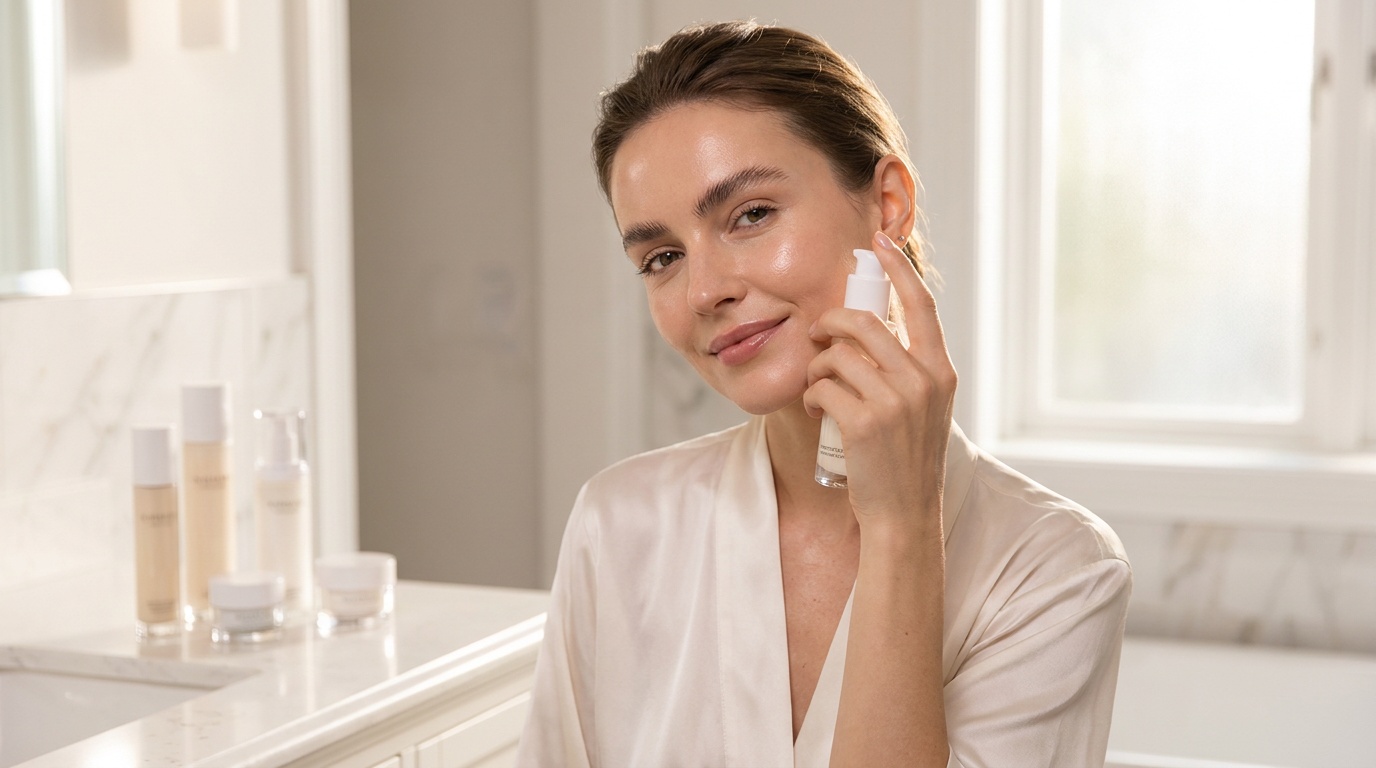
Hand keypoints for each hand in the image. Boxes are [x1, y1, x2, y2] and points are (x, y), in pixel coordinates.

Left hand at [803, 231, 957, 532]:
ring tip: (820, 388)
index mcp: (941, 371)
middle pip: (863, 322)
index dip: (899, 267)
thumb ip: (907, 369)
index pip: (920, 304)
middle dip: (829, 323)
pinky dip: (810, 396)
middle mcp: (923, 381)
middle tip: (817, 337)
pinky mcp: (864, 422)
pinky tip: (818, 412)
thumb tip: (866, 328)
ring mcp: (895, 402)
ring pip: (835, 354)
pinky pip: (821, 386)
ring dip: (817, 367)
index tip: (878, 241)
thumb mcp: (922, 408)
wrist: (904, 515)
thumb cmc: (904, 460)